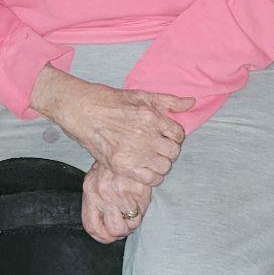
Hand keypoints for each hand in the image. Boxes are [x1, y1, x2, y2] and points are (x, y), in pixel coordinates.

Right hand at [31, 66, 187, 184]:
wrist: (81, 110)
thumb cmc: (109, 100)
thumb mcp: (141, 95)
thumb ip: (168, 101)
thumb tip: (191, 102)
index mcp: (152, 116)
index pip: (178, 134)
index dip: (174, 137)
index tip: (165, 137)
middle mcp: (146, 135)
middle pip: (173, 152)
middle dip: (168, 151)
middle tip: (157, 149)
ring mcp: (134, 152)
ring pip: (164, 167)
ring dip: (160, 165)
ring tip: (150, 159)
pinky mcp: (122, 165)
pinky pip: (149, 179)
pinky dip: (151, 177)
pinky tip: (144, 169)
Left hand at [82, 163, 152, 242]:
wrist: (124, 143)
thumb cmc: (110, 168)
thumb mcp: (94, 182)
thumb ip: (95, 204)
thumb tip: (106, 232)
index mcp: (90, 191)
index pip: (93, 227)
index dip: (103, 236)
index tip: (109, 234)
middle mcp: (103, 194)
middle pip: (114, 231)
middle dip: (121, 231)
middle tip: (124, 222)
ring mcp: (122, 193)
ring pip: (129, 225)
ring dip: (132, 222)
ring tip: (132, 210)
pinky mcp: (139, 191)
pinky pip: (140, 215)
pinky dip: (141, 213)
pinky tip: (139, 203)